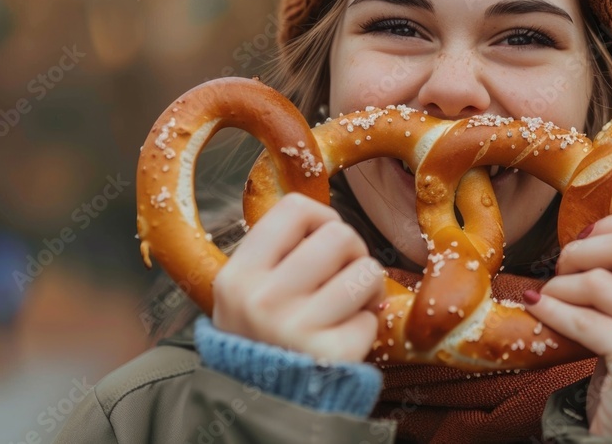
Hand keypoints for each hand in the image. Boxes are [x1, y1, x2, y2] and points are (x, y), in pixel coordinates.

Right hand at [212, 192, 386, 361]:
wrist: (262, 401)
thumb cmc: (263, 333)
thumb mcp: (246, 291)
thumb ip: (277, 252)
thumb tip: (327, 218)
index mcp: (239, 276)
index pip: (295, 209)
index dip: (321, 218)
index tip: (321, 239)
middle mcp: (263, 300)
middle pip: (340, 234)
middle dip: (352, 251)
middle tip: (342, 274)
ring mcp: (297, 329)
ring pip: (367, 270)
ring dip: (366, 287)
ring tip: (348, 304)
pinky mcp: (332, 355)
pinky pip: (372, 317)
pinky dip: (365, 325)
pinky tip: (345, 334)